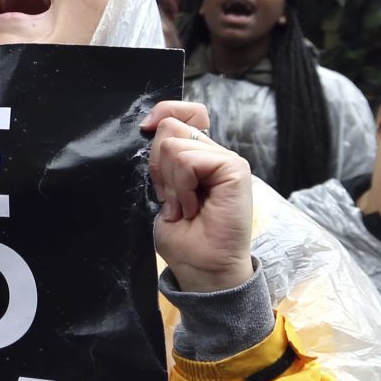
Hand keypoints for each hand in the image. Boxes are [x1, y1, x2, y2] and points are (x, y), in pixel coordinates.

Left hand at [142, 101, 253, 292]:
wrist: (202, 268)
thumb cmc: (184, 239)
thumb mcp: (163, 192)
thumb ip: (162, 161)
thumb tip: (151, 128)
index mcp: (198, 157)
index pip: (186, 112)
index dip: (164, 112)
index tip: (145, 129)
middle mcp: (214, 154)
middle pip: (171, 126)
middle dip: (158, 165)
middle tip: (171, 198)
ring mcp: (227, 160)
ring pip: (174, 144)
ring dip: (171, 183)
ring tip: (184, 207)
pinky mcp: (235, 169)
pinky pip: (189, 160)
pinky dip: (182, 186)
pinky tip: (193, 207)